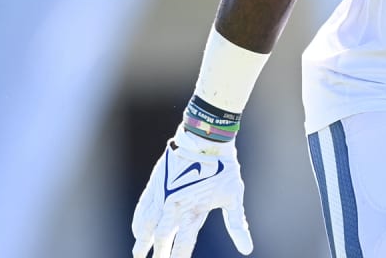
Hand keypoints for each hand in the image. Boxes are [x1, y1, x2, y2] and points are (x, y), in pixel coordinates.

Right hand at [131, 125, 252, 256]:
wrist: (207, 140)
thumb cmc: (224, 168)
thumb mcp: (234, 197)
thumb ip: (237, 225)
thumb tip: (247, 250)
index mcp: (194, 212)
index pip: (184, 243)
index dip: (178, 257)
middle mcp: (175, 206)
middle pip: (163, 237)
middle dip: (159, 252)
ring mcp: (163, 195)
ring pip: (147, 225)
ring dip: (142, 241)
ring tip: (139, 253)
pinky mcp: (156, 184)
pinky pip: (143, 208)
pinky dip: (139, 222)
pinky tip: (137, 231)